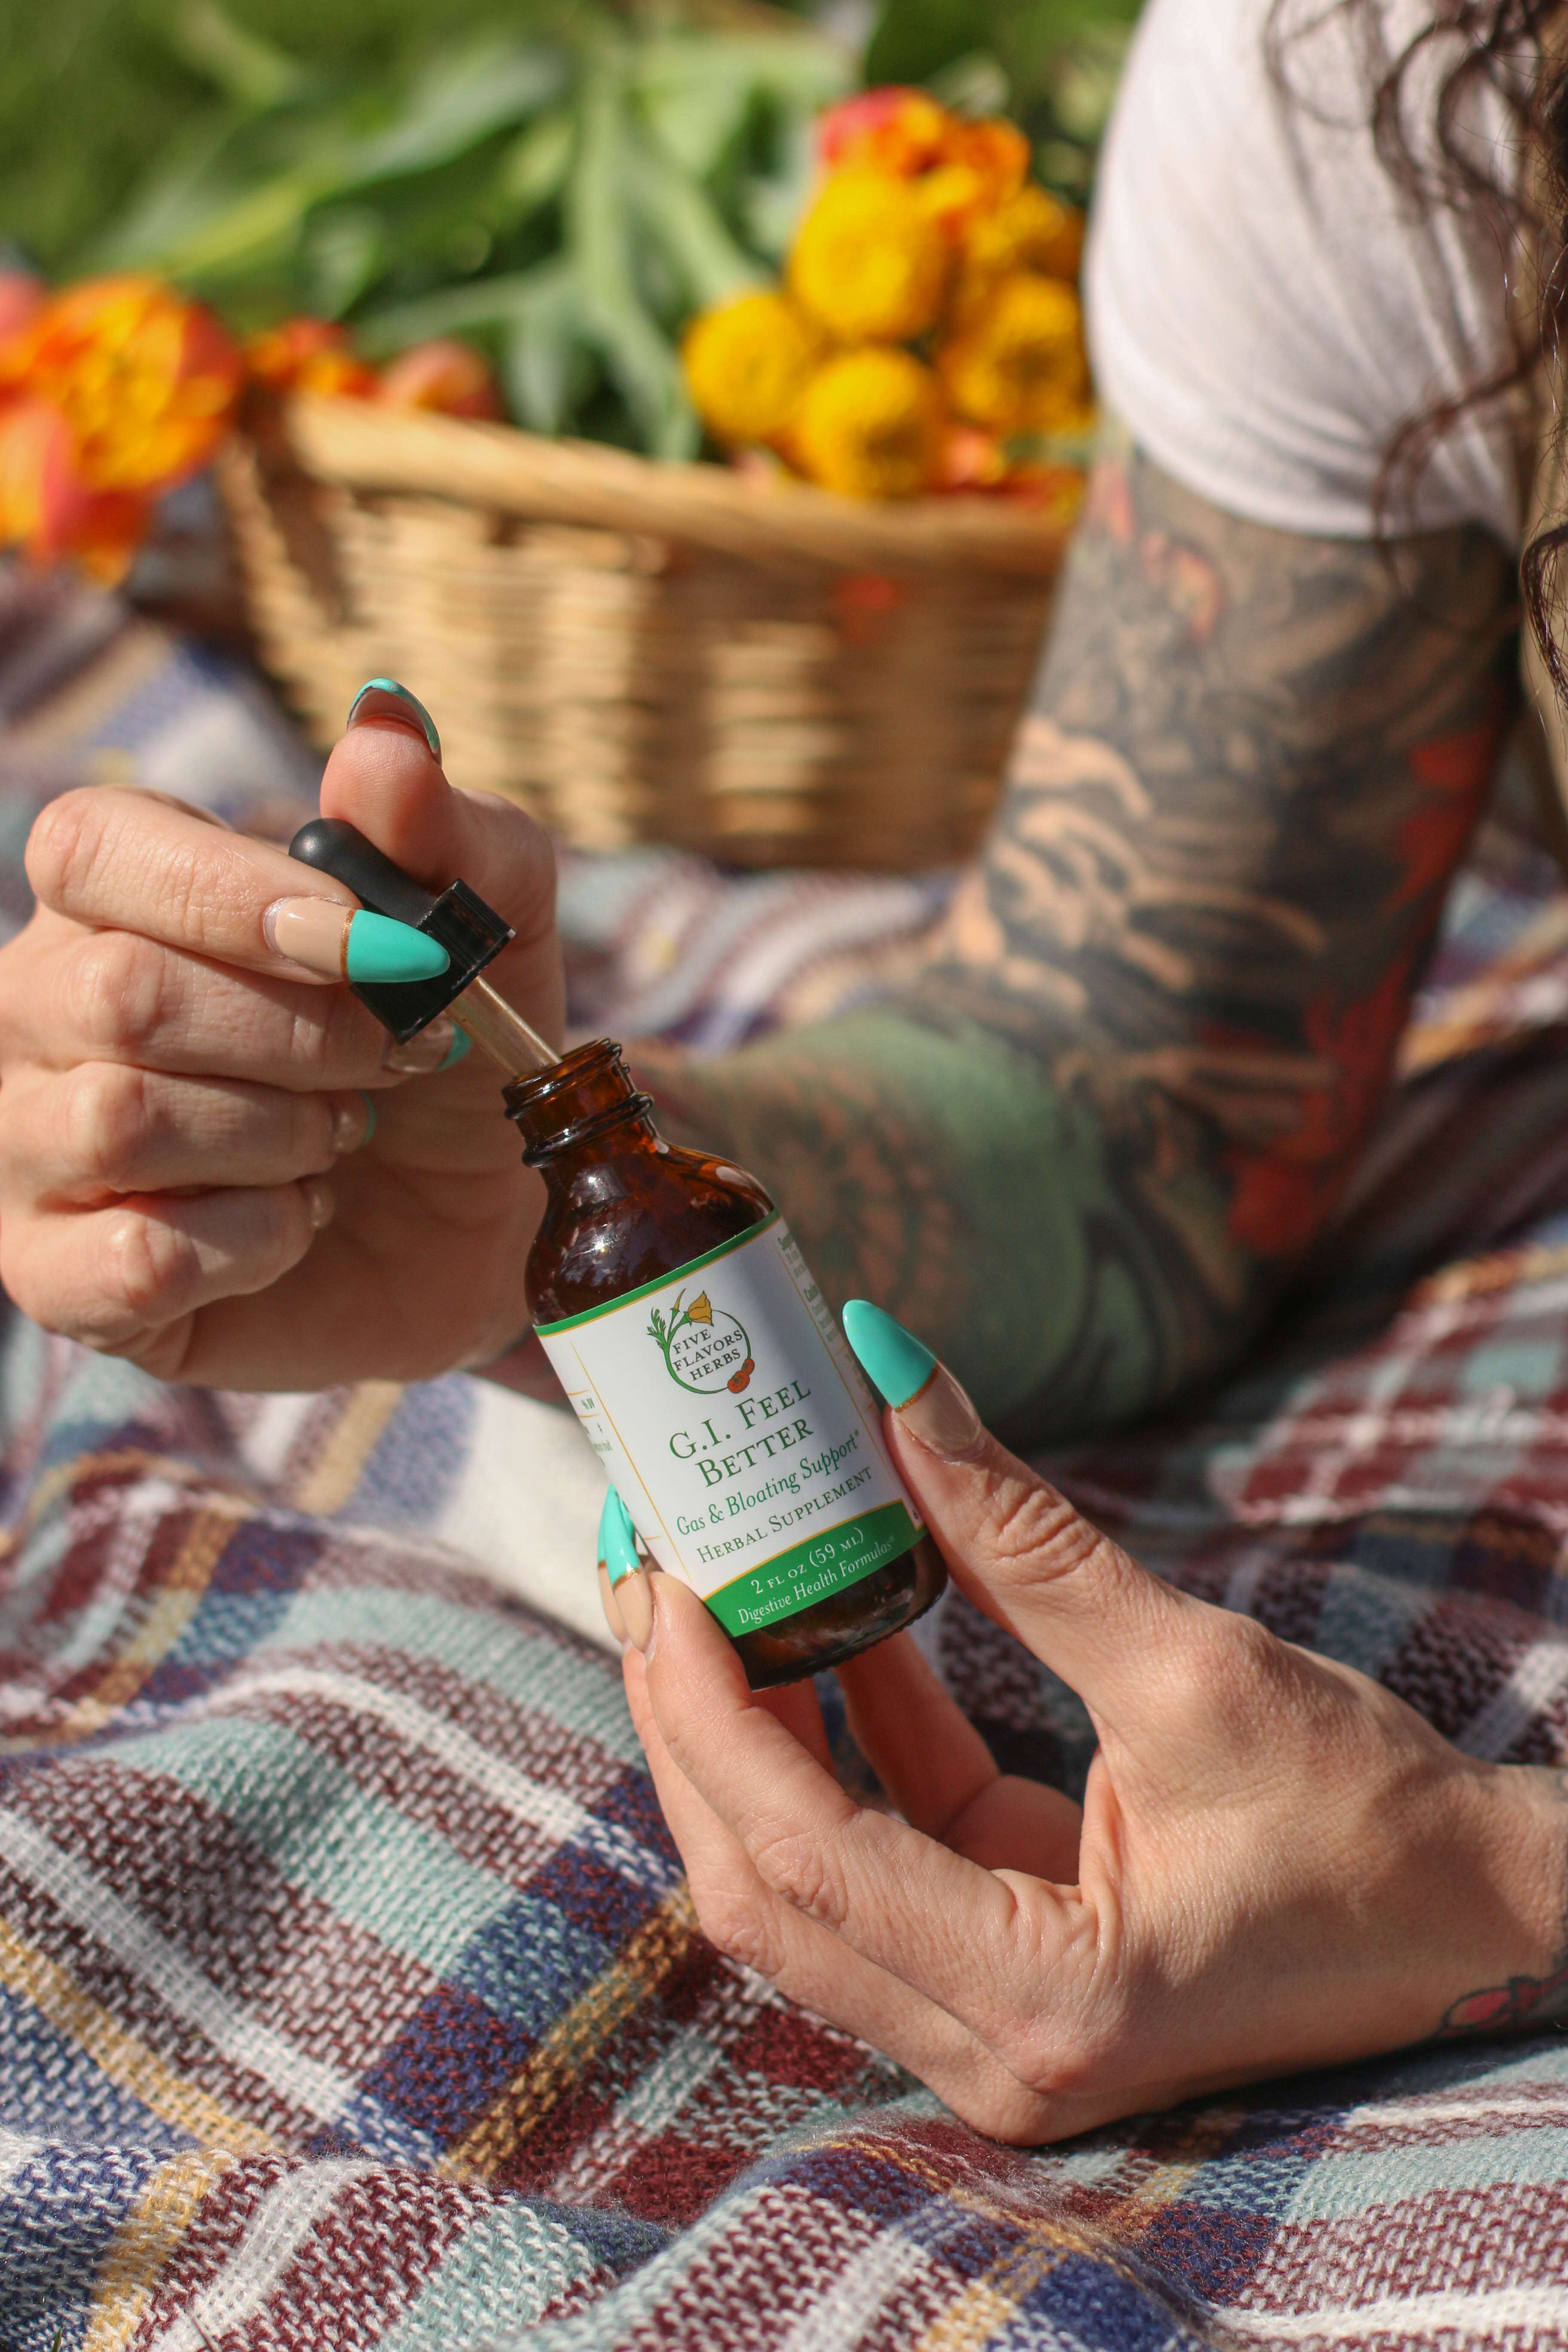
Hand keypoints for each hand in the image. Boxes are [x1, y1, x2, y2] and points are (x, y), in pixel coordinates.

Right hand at [0, 683, 562, 1387]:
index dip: (235, 897)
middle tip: (388, 1064)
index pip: (92, 846)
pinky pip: (137, 1257)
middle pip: (121, 995)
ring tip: (338, 1145)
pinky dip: (258, 1243)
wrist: (476, 1225)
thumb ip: (444, 827)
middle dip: (302, 1038)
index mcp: (114, 897)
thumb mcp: (491, 929)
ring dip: (282, 1140)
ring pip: (121, 1121)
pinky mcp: (63, 1279)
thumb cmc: (452, 1055)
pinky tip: (296, 1227)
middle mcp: (40, 1011)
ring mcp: (33, 1149)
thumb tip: (388, 729)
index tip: (380, 947)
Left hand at [616, 1314, 1567, 2141]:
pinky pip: (878, 1854)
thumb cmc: (1371, 1814)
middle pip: (763, 1882)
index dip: (703, 1703)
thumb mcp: (1191, 1665)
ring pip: (800, 1877)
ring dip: (750, 1725)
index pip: (797, 1850)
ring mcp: (993, 2024)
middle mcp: (995, 2050)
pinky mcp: (1008, 1969)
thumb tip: (884, 1371)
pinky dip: (842, 1741)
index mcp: (1041, 2001)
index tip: (659, 1567)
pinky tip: (829, 1620)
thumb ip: (1019, 1532)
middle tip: (654, 1556)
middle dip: (690, 1714)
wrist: (1480, 1911)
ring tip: (715, 1575)